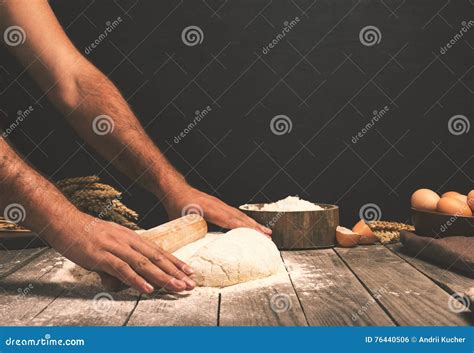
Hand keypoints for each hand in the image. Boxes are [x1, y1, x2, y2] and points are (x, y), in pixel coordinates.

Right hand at [46, 212, 195, 293]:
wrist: (64, 222)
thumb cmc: (87, 234)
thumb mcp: (110, 244)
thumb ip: (121, 261)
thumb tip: (126, 279)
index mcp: (132, 237)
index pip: (158, 251)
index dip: (175, 262)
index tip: (190, 271)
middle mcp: (127, 241)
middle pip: (156, 258)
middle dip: (175, 272)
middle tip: (190, 283)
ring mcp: (115, 247)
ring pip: (144, 264)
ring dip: (162, 277)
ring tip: (177, 287)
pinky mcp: (101, 256)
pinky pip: (122, 269)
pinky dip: (136, 280)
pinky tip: (147, 288)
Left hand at [163, 185, 271, 235]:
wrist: (175, 189)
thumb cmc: (176, 205)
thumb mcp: (181, 223)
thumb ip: (189, 238)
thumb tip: (192, 256)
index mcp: (210, 210)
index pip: (231, 221)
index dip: (245, 229)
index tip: (257, 236)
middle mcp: (218, 206)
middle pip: (240, 218)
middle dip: (255, 228)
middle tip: (268, 237)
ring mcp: (220, 205)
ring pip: (240, 215)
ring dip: (253, 224)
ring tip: (265, 232)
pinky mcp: (219, 205)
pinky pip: (235, 213)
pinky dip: (245, 220)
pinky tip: (250, 226)